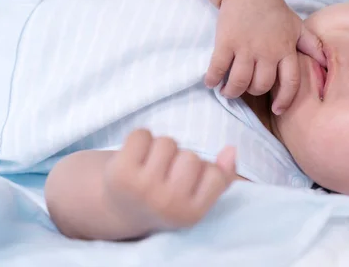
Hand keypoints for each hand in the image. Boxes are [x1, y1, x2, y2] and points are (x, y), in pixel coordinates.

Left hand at [104, 129, 235, 230]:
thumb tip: (231, 150)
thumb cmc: (165, 198)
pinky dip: (140, 139)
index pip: (214, 173)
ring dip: (160, 148)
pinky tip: (134, 157)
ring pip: (168, 143)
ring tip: (150, 166)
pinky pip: (142, 134)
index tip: (188, 182)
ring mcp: (143, 188)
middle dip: (181, 158)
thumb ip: (221, 177)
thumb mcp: (196, 197)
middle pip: (191, 156)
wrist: (117, 208)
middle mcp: (167, 204)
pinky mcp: (120, 172)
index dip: (203, 169)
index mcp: (190, 214)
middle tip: (166, 174)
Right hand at [204, 0, 325, 113]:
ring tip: (228, 90)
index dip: (285, 99)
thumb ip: (312, 45)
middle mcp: (267, 51)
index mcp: (286, 49)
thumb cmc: (275, 11)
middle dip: (254, 92)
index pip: (291, 82)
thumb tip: (326, 63)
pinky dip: (213, 79)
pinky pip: (218, 68)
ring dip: (232, 91)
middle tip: (248, 88)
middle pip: (261, 85)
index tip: (277, 109)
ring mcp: (246, 47)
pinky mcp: (226, 42)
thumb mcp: (297, 26)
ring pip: (240, 82)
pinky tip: (212, 83)